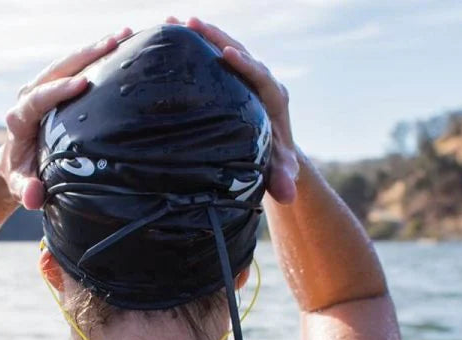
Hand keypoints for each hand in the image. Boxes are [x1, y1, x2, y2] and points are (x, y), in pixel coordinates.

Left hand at [0, 27, 132, 209]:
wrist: (17, 160)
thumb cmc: (22, 174)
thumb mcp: (21, 185)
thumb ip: (26, 190)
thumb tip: (33, 196)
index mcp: (19, 118)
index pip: (38, 98)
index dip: (59, 89)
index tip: (82, 82)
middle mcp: (30, 96)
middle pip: (57, 69)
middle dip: (85, 56)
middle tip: (114, 43)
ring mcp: (44, 87)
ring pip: (69, 62)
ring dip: (96, 48)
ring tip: (125, 35)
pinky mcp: (57, 85)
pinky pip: (77, 65)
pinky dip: (98, 54)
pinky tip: (123, 43)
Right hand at [171, 16, 301, 203]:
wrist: (272, 148)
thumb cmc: (274, 160)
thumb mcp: (277, 169)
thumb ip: (282, 178)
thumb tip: (288, 194)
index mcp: (274, 98)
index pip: (261, 76)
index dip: (245, 64)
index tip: (227, 53)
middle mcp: (261, 80)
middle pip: (241, 51)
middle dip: (217, 37)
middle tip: (192, 24)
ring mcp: (245, 74)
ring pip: (226, 46)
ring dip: (204, 33)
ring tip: (177, 22)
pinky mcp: (232, 74)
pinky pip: (215, 53)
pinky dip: (197, 43)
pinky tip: (172, 34)